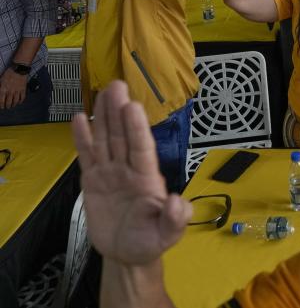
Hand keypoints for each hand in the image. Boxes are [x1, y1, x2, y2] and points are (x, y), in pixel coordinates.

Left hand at [0, 69, 27, 108]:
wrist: (19, 69)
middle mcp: (10, 91)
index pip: (1, 100)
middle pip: (8, 102)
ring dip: (13, 105)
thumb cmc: (9, 73)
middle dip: (7, 106)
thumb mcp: (0, 79)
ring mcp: (17, 91)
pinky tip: (19, 102)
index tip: (1, 106)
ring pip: (15, 101)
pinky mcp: (23, 89)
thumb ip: (0, 87)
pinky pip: (22, 97)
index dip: (1, 105)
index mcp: (3, 89)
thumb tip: (0, 93)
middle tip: (6, 107)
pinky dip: (21, 101)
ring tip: (12, 106)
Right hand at [73, 81, 190, 264]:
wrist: (128, 255)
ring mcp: (111, 173)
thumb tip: (177, 202)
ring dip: (103, 117)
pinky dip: (82, 138)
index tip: (132, 107)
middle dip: (119, 112)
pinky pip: (87, 156)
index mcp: (148, 178)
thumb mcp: (168, 234)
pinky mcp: (93, 181)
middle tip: (116, 86)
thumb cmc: (151, 240)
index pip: (142, 148)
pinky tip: (79, 119)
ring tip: (102, 93)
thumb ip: (175, 218)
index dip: (137, 129)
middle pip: (122, 136)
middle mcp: (129, 170)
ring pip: (106, 140)